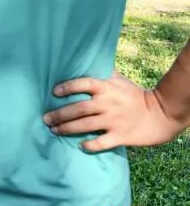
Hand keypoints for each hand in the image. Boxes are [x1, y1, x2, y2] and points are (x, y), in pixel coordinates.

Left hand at [43, 71, 184, 151]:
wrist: (160, 114)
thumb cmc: (134, 95)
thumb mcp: (119, 80)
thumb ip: (102, 73)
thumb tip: (82, 60)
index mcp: (107, 88)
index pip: (84, 84)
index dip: (68, 87)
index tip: (54, 92)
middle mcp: (108, 104)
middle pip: (79, 109)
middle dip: (60, 114)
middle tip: (45, 118)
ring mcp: (114, 121)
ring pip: (85, 125)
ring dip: (67, 129)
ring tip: (54, 130)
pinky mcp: (120, 136)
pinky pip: (101, 142)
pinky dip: (90, 145)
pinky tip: (80, 145)